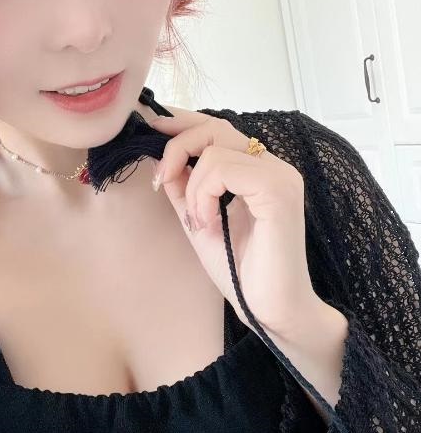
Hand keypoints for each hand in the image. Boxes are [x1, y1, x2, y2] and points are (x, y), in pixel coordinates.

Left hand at [149, 108, 322, 338]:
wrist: (269, 310)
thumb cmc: (240, 270)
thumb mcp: (198, 220)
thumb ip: (183, 187)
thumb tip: (160, 157)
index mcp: (258, 170)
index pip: (218, 128)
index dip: (182, 121)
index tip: (151, 125)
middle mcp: (273, 166)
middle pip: (216, 127)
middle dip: (178, 146)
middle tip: (161, 179)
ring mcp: (279, 175)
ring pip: (215, 149)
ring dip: (191, 185)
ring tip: (200, 220)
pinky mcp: (278, 190)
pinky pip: (224, 169)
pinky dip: (204, 193)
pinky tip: (209, 222)